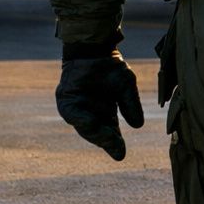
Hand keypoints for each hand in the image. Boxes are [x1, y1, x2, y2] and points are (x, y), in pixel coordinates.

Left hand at [56, 44, 144, 160]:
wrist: (95, 49)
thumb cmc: (110, 68)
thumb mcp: (126, 87)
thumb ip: (130, 105)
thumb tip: (138, 125)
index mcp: (105, 114)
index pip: (110, 132)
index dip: (114, 144)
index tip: (120, 155)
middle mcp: (90, 114)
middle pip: (96, 133)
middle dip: (105, 141)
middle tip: (115, 147)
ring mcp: (76, 108)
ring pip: (84, 126)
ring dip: (94, 133)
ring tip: (106, 138)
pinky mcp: (65, 100)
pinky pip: (72, 114)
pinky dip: (81, 120)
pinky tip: (91, 123)